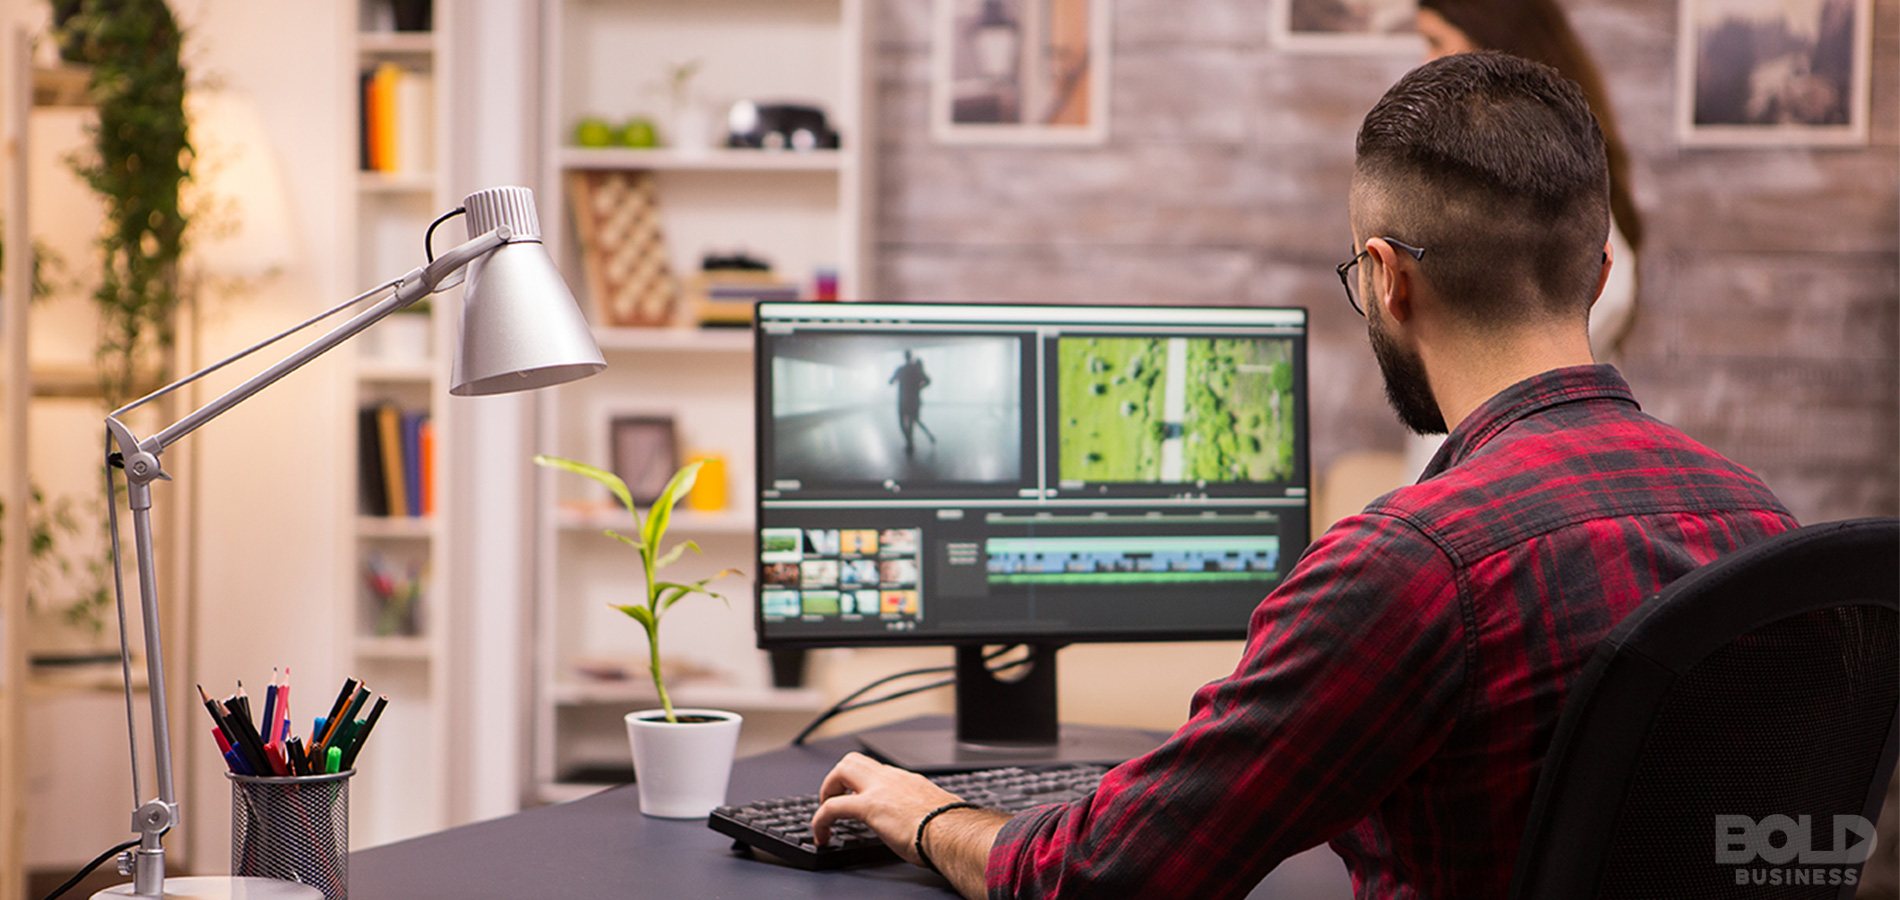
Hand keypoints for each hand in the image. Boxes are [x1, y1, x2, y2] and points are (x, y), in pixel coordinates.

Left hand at [811, 752, 960, 864]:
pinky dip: (820, 820)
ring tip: (826, 815)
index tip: (860, 799)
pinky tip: (822, 835)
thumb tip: (932, 824)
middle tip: (835, 800)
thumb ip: (928, 812)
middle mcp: (893, 778)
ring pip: (841, 770)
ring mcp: (880, 789)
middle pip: (855, 760)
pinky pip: (832, 807)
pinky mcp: (869, 807)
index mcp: (910, 781)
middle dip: (838, 779)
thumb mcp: (938, 813)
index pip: (878, 771)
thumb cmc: (953, 828)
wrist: (954, 832)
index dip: (863, 784)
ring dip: (827, 790)